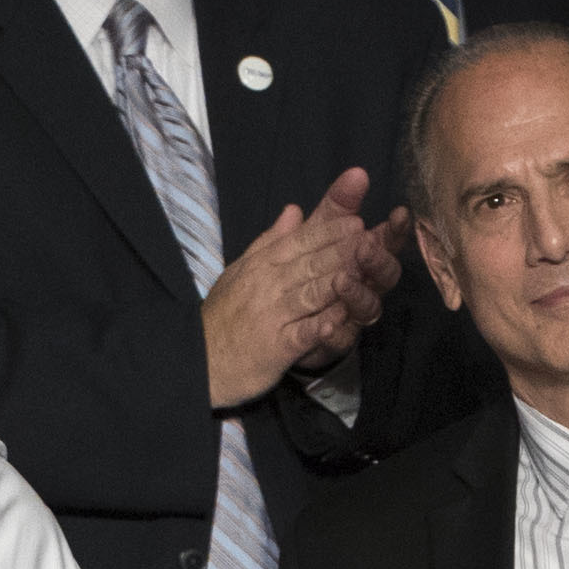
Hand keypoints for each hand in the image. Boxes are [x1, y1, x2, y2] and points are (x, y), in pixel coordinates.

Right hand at [207, 168, 392, 404]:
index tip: (355, 222)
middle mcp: (266, 285)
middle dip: (341, 251)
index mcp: (260, 265)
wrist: (198, 359)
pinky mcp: (275, 347)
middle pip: (309, 264)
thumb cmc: (224, 315)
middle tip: (371, 240)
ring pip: (309, 293)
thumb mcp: (242, 270)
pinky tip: (340, 320)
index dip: (328, 232)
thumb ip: (271, 241)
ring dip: (337, 282)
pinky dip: (320, 326)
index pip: (298, 242)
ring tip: (365, 271)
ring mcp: (271, 316)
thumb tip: (294, 210)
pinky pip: (302, 333)